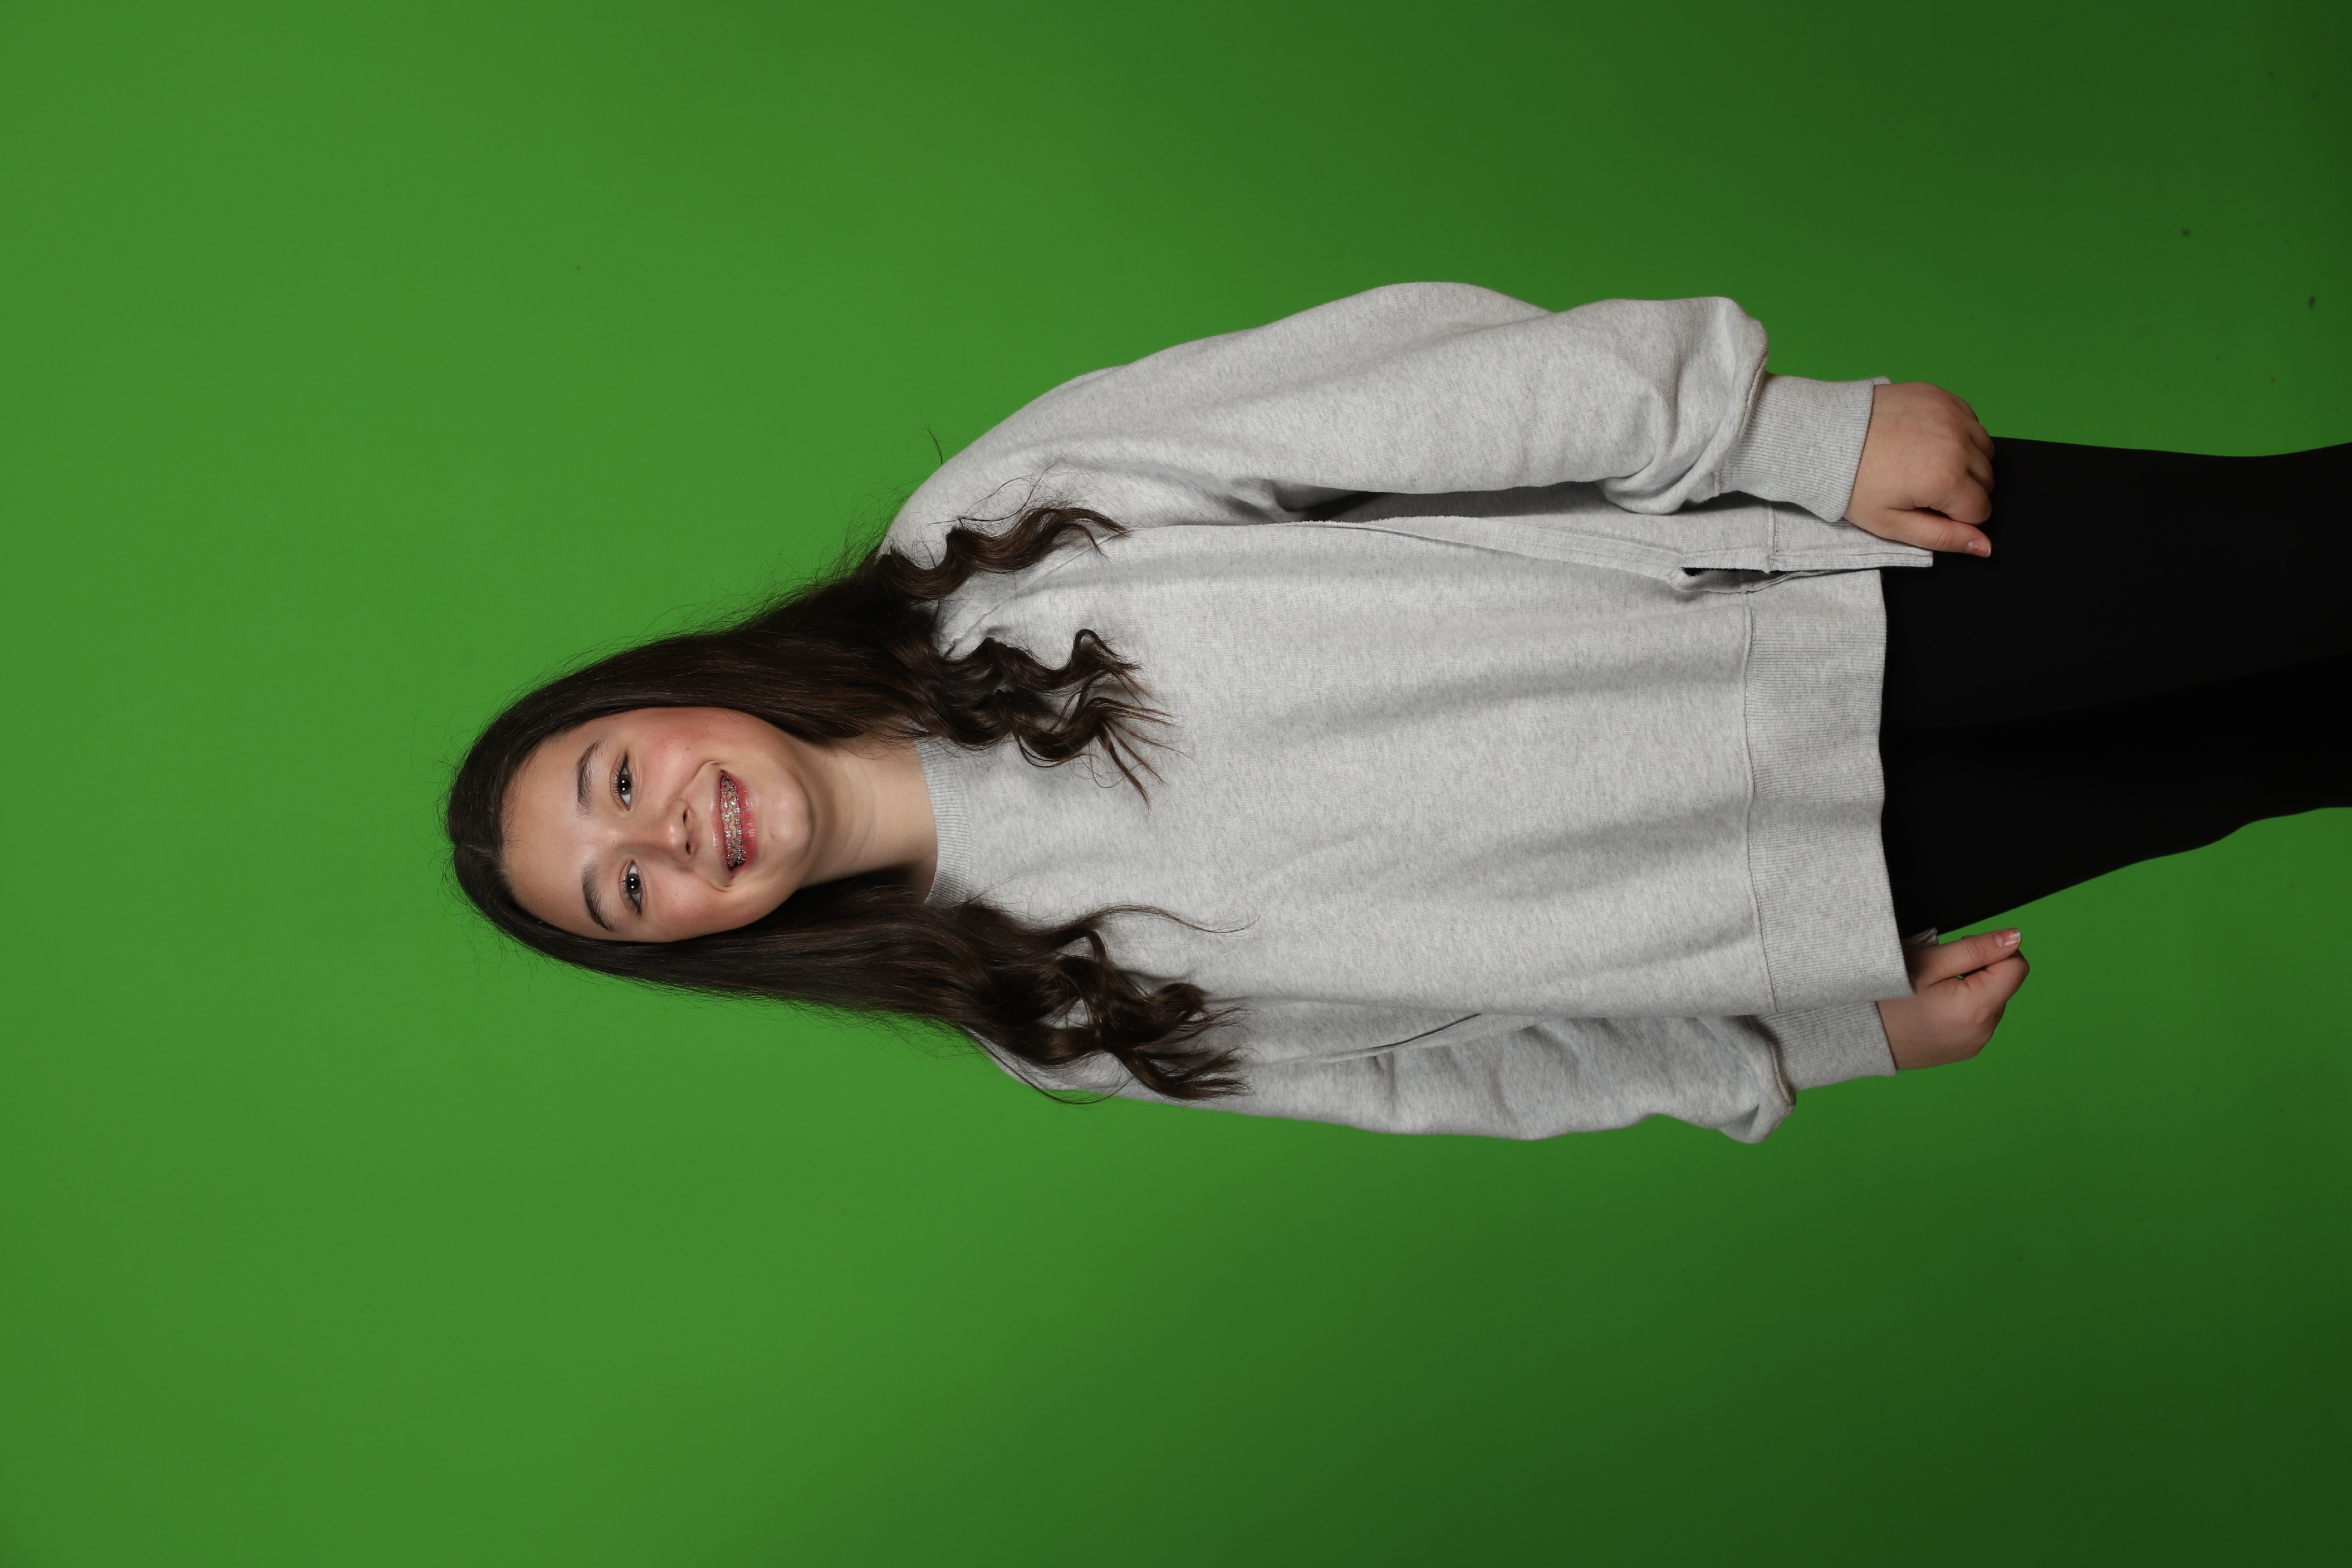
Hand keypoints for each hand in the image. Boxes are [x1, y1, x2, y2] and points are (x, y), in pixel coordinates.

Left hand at [1845, 382, 1997, 554]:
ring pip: (1985, 450)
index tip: (1928, 509)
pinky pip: (1971, 422)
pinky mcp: (1942, 397)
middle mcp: (1957, 444)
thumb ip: (1943, 538)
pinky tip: (1928, 443)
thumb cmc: (1853, 484)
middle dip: (1963, 491)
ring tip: (1927, 466)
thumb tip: (1985, 547)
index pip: (1981, 510)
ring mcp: (1951, 415)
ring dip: (1966, 462)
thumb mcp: (1892, 524)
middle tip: (1923, 489)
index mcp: (1946, 479)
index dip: (1956, 517)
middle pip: (1987, 480)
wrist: (1824, 437)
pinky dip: (1960, 435)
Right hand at [1876, 929, 2029, 1069]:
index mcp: (1977, 1008)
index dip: (1992, 951)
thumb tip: (2014, 938)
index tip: (1959, 954)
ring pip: (1991, 1002)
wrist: (1858, 1035)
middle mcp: (1983, 1032)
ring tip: (1932, 993)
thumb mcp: (1929, 962)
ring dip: (1972, 991)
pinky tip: (1933, 1009)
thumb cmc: (1886, 995)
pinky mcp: (1965, 1051)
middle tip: (1938, 974)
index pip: (2017, 966)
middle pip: (2004, 985)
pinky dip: (1963, 1009)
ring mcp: (1975, 1044)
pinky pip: (1978, 1021)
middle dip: (1979, 971)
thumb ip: (1976, 949)